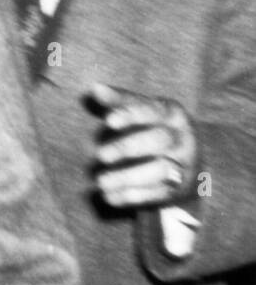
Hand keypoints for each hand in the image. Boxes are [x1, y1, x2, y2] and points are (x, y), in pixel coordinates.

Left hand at [90, 82, 197, 208]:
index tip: (109, 121)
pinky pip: (157, 194)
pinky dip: (132, 196)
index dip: (132, 115)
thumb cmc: (155, 128)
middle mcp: (182, 138)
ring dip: (128, 177)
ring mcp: (183, 164)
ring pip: (160, 171)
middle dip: (128, 148)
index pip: (154, 110)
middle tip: (100, 155)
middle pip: (159, 141)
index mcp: (172, 114)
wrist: (188, 162)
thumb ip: (120, 101)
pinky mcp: (179, 188)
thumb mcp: (143, 110)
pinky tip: (109, 196)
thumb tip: (96, 88)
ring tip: (100, 182)